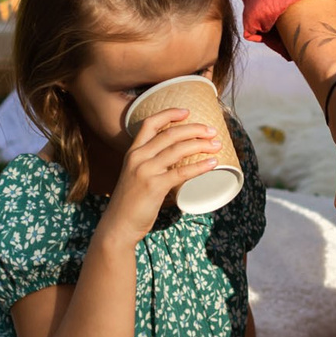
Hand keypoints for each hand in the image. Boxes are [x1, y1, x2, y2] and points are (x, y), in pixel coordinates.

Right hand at [102, 108, 218, 240]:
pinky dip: (200, 166)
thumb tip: (175, 157)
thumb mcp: (134, 175)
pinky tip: (213, 163)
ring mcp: (145, 171)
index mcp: (132, 152)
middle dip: (194, 129)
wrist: (118, 225)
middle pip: (170, 134)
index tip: (187, 111)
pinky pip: (182, 172)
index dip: (169, 114)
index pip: (150, 123)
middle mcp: (138, 157)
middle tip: (212, 130)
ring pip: (178, 149)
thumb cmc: (130, 202)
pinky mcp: (154, 186)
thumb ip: (150, 164)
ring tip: (217, 144)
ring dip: (201, 144)